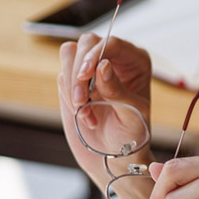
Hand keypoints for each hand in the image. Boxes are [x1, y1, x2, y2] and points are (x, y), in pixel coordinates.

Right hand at [57, 33, 152, 185]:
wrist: (113, 156)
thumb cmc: (131, 135)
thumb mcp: (131, 113)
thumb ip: (117, 89)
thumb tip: (102, 64)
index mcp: (136, 62)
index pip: (112, 43)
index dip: (95, 55)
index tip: (84, 76)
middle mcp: (114, 59)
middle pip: (88, 43)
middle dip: (79, 71)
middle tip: (81, 101)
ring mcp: (92, 69)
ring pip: (71, 54)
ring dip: (71, 82)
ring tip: (84, 110)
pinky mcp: (74, 81)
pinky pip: (62, 75)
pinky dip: (67, 93)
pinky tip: (82, 113)